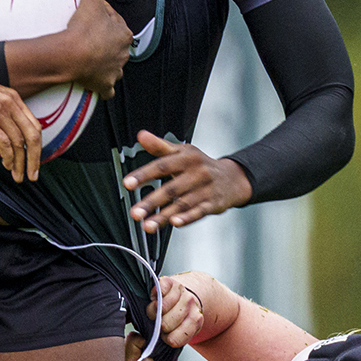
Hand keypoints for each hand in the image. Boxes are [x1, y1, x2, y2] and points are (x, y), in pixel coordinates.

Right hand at [0, 71, 41, 181]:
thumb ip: (2, 110)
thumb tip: (6, 131)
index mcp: (12, 97)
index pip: (34, 126)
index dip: (38, 147)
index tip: (35, 161)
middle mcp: (8, 103)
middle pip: (32, 136)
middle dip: (34, 159)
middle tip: (32, 175)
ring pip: (18, 142)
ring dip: (19, 163)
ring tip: (16, 174)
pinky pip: (3, 142)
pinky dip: (7, 157)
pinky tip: (5, 163)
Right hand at [62, 0, 130, 96]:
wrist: (72, 55)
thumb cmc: (84, 29)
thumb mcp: (91, 0)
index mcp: (124, 34)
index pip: (115, 22)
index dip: (103, 17)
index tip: (90, 17)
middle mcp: (123, 54)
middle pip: (115, 45)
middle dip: (105, 41)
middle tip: (87, 35)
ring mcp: (114, 71)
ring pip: (114, 66)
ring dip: (106, 63)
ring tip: (91, 58)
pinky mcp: (104, 85)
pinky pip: (107, 89)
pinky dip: (103, 87)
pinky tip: (96, 84)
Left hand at [123, 130, 252, 233]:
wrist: (232, 178)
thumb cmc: (200, 164)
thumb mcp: (182, 151)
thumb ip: (160, 146)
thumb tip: (141, 135)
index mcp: (186, 158)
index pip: (162, 166)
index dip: (143, 175)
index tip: (127, 184)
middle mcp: (197, 173)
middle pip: (170, 189)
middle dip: (151, 202)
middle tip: (135, 213)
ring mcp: (206, 189)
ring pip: (182, 204)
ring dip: (163, 216)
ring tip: (147, 225)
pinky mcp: (213, 204)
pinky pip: (199, 212)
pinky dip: (187, 218)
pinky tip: (174, 223)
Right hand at [148, 275, 206, 348]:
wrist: (186, 294)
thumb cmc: (180, 316)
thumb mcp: (182, 330)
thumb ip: (173, 337)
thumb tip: (156, 339)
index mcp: (195, 320)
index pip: (174, 339)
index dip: (167, 339)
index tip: (166, 335)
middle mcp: (190, 304)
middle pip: (165, 324)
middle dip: (160, 326)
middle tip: (161, 322)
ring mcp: (181, 291)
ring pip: (161, 308)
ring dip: (154, 312)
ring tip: (158, 312)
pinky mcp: (169, 281)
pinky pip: (158, 291)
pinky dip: (154, 296)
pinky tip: (156, 299)